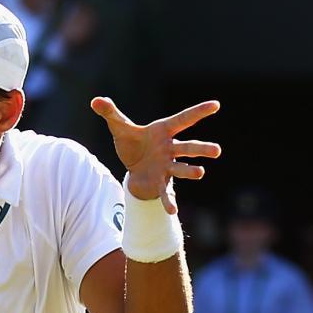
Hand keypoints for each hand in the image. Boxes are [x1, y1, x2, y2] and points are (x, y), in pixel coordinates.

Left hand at [89, 96, 222, 206]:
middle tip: (217, 151)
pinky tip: (172, 211)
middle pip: (188, 147)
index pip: (184, 119)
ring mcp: (167, 167)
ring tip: (200, 173)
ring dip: (190, 171)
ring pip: (181, 169)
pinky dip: (168, 202)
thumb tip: (95, 101)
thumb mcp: (120, 128)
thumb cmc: (133, 143)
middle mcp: (170, 149)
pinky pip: (166, 193)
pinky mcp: (160, 183)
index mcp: (164, 131)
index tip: (216, 105)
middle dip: (201, 149)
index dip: (199, 111)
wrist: (133, 168)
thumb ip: (110, 114)